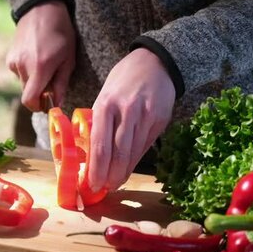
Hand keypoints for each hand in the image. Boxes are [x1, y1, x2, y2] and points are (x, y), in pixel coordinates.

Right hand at [6, 1, 75, 110]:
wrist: (41, 9)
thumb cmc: (61, 33)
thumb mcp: (68, 59)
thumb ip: (61, 84)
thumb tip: (57, 104)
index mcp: (39, 68)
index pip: (30, 100)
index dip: (38, 107)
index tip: (48, 104)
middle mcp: (23, 66)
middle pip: (27, 94)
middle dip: (39, 94)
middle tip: (51, 83)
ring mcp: (14, 62)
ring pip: (24, 84)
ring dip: (34, 82)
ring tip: (45, 65)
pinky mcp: (10, 58)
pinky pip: (19, 74)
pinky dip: (28, 72)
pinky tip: (36, 58)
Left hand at [89, 48, 175, 190]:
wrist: (155, 63)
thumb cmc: (123, 80)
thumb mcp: (105, 95)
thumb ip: (99, 121)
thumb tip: (92, 153)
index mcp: (106, 104)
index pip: (100, 145)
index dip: (96, 169)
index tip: (92, 183)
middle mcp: (126, 111)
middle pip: (118, 153)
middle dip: (110, 176)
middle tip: (104, 188)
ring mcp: (145, 116)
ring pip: (133, 153)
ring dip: (123, 172)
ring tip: (115, 183)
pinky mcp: (160, 120)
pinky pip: (145, 146)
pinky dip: (135, 161)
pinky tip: (128, 169)